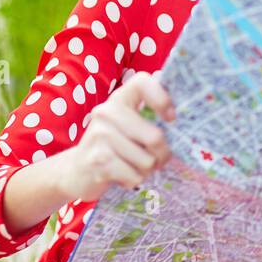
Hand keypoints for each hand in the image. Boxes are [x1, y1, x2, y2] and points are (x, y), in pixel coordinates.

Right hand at [55, 71, 175, 201]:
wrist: (76, 170)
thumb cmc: (112, 146)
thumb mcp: (126, 124)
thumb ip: (148, 114)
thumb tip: (186, 112)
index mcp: (118, 98)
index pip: (143, 82)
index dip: (162, 99)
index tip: (170, 119)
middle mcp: (106, 112)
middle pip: (155, 137)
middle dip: (163, 154)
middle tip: (158, 159)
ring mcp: (100, 136)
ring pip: (147, 161)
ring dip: (147, 170)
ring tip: (135, 167)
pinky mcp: (97, 161)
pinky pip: (134, 176)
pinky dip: (134, 180)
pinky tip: (123, 175)